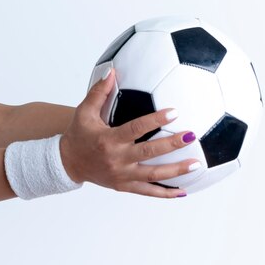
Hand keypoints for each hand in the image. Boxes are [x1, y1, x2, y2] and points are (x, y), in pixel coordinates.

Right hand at [59, 68, 197, 197]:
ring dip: (176, 171)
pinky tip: (183, 191)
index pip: (135, 129)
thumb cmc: (78, 135)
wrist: (68, 162)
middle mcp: (116, 159)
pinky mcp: (123, 186)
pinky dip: (165, 193)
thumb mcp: (84, 112)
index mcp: (108, 140)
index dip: (155, 120)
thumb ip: (98, 92)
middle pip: (149, 152)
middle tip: (191, 136)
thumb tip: (111, 72)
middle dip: (172, 144)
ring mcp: (121, 175)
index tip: (174, 112)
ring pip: (152, 175)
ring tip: (196, 164)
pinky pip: (147, 191)